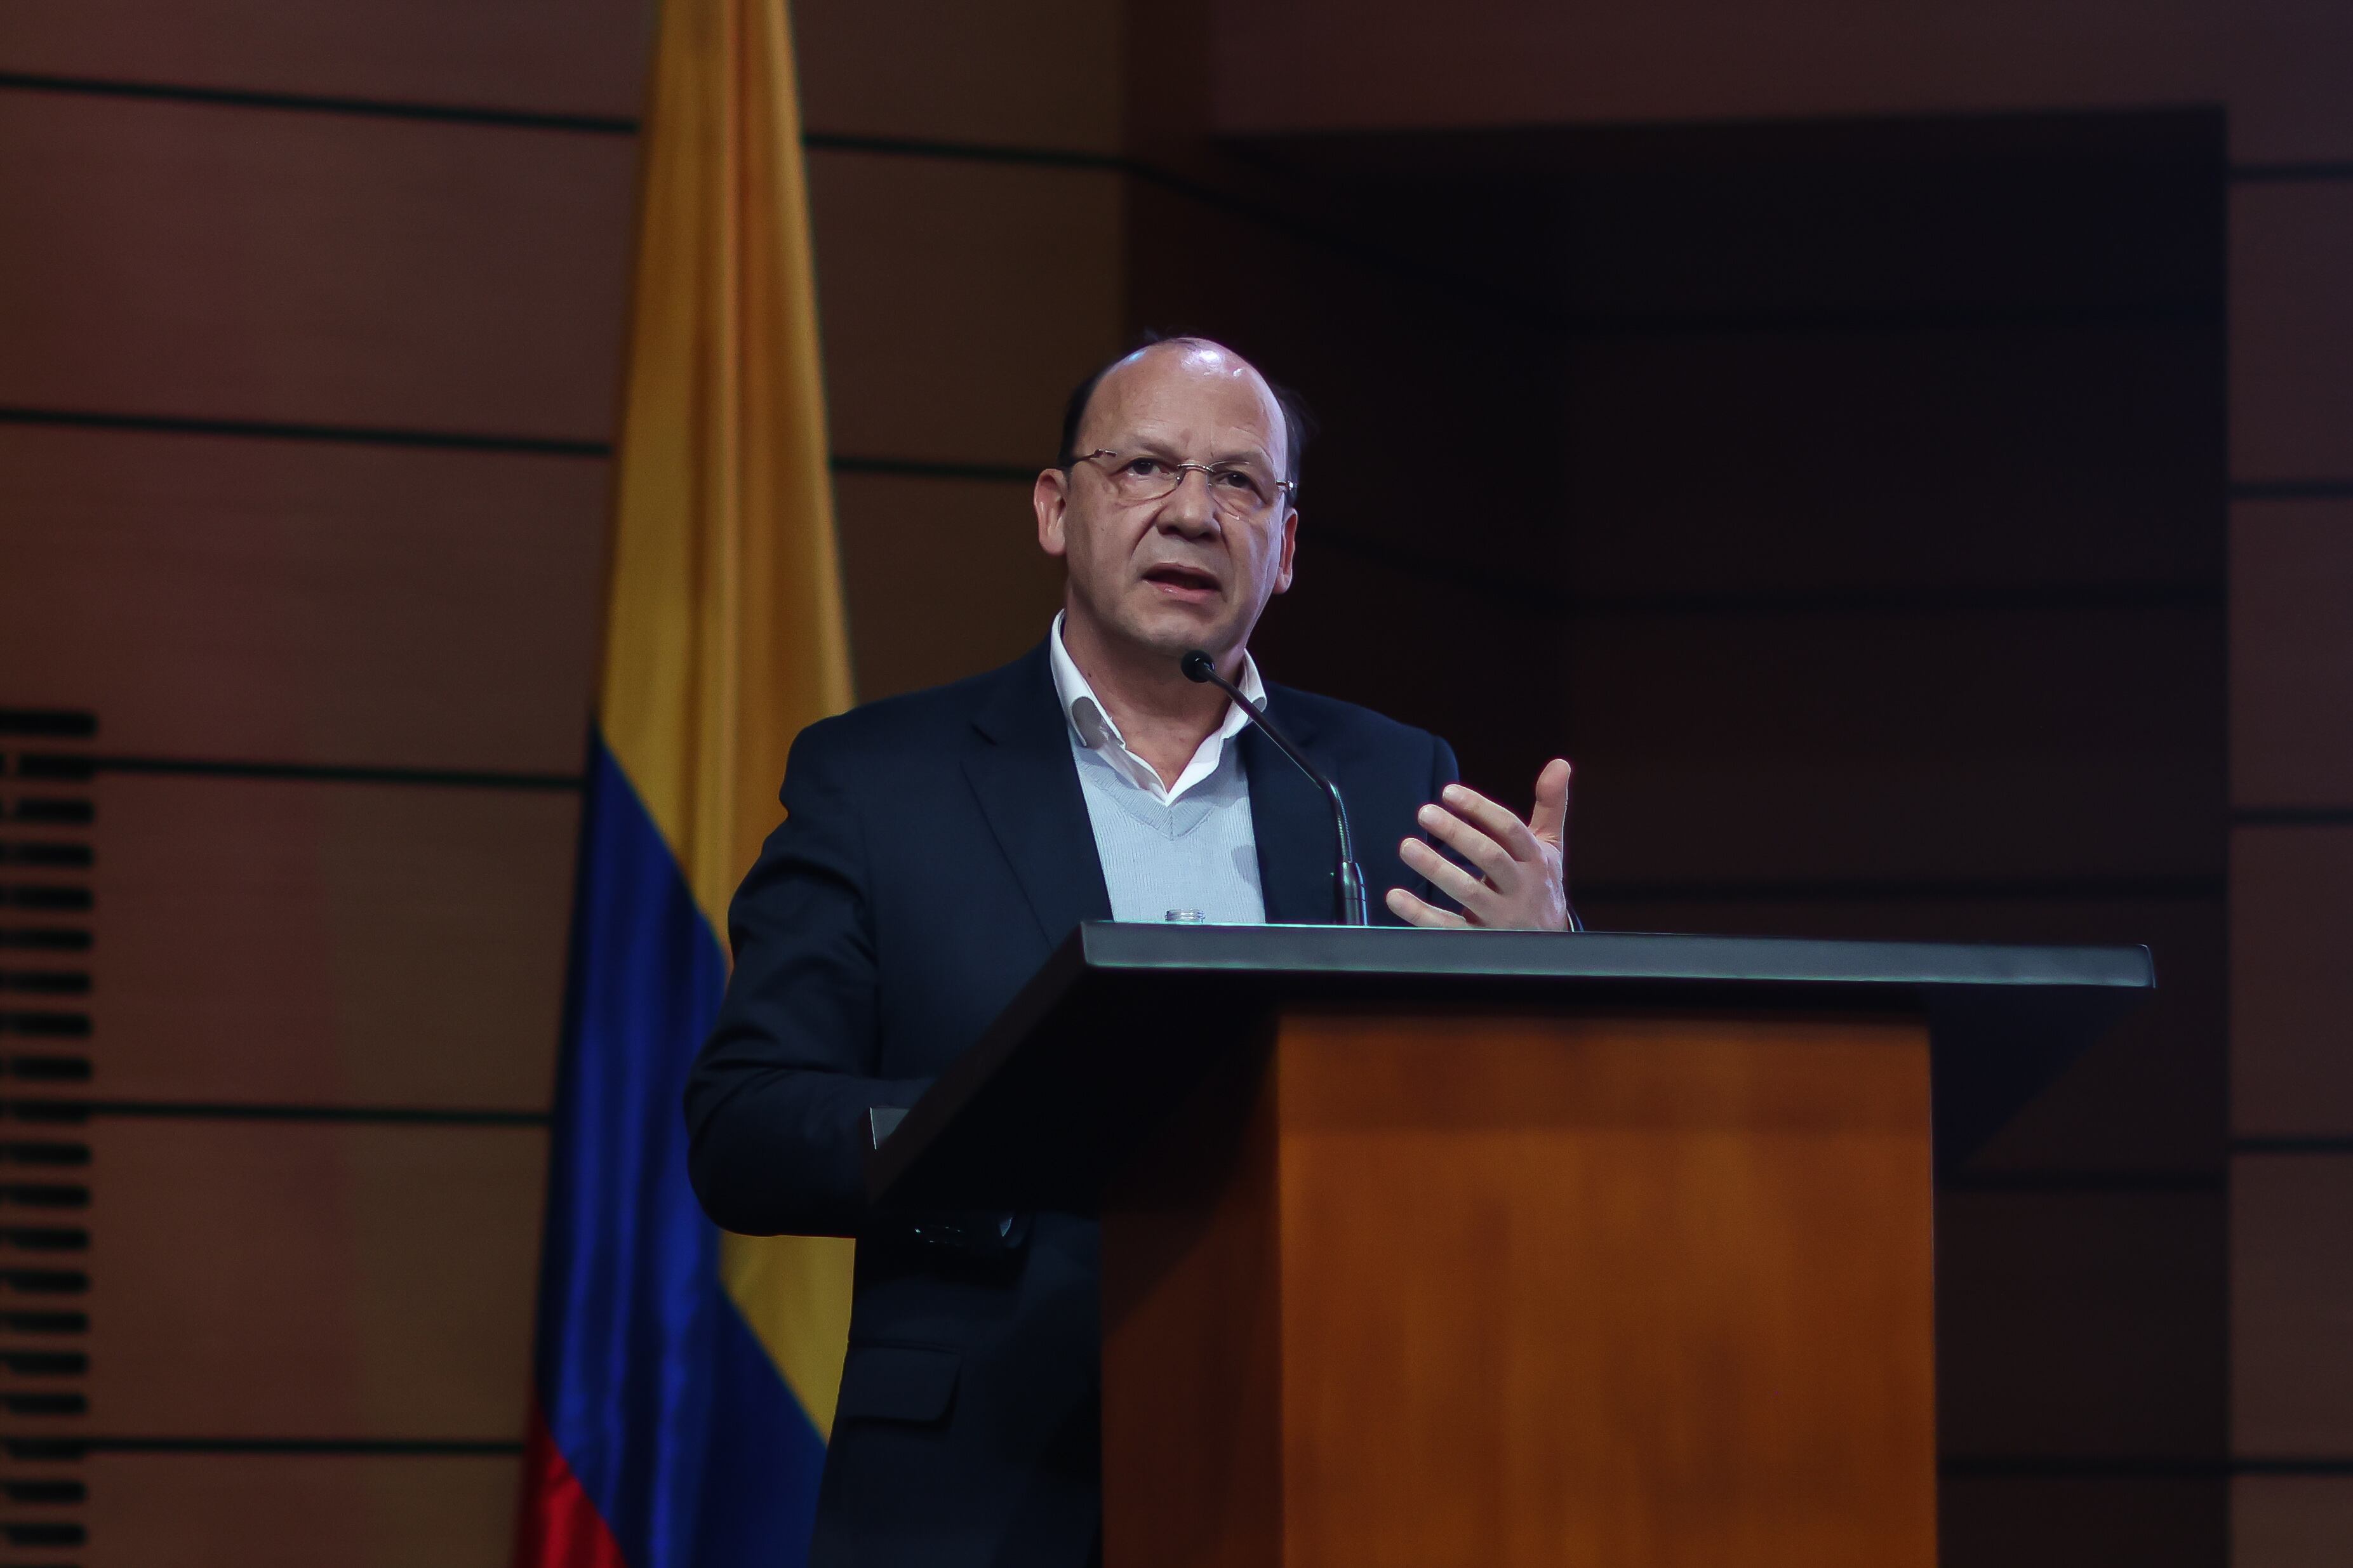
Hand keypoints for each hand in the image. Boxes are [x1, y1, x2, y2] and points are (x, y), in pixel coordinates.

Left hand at [1386, 759, 1571, 930]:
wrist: (1548, 942)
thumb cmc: (1540, 883)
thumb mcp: (1549, 846)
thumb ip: (1550, 805)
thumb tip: (1560, 763)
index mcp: (1536, 860)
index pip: (1510, 830)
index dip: (1480, 809)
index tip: (1449, 792)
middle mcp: (1520, 888)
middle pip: (1490, 857)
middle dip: (1457, 834)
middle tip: (1425, 812)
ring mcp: (1501, 917)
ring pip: (1469, 892)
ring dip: (1436, 868)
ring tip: (1407, 846)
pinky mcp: (1480, 940)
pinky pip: (1448, 929)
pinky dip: (1420, 914)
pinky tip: (1396, 896)